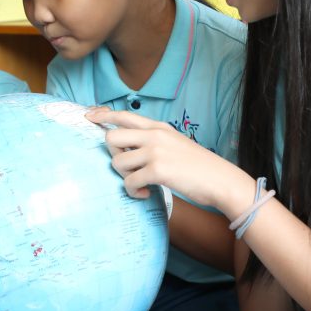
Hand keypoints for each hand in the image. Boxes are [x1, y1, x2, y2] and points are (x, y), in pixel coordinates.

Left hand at [86, 108, 253, 217]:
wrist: (221, 180)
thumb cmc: (198, 166)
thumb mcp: (175, 143)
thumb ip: (153, 140)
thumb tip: (129, 148)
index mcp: (159, 127)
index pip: (123, 116)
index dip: (103, 116)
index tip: (88, 117)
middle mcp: (154, 135)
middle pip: (111, 137)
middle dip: (113, 154)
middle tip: (127, 167)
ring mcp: (155, 152)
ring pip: (117, 162)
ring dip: (124, 177)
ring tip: (139, 184)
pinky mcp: (157, 171)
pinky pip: (129, 182)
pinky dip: (133, 192)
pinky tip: (145, 195)